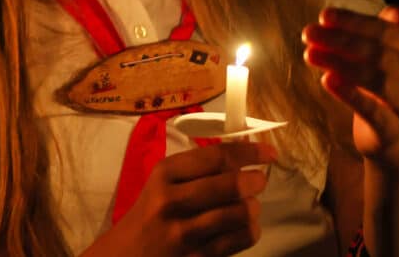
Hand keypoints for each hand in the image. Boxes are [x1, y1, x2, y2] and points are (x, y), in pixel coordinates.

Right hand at [99, 142, 275, 256]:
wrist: (129, 252)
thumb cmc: (152, 210)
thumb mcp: (164, 182)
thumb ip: (198, 169)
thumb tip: (244, 158)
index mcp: (165, 174)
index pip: (215, 157)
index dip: (249, 152)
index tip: (268, 151)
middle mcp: (173, 200)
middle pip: (230, 184)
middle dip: (254, 180)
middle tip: (259, 180)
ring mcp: (185, 232)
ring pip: (239, 213)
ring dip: (253, 206)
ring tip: (249, 204)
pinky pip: (239, 239)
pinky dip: (251, 229)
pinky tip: (245, 226)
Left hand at [302, 6, 398, 165]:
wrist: (388, 134)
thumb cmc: (374, 82)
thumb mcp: (368, 53)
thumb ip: (354, 34)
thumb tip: (328, 17)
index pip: (387, 30)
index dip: (355, 21)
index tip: (324, 16)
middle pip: (380, 52)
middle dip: (341, 41)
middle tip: (308, 34)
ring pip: (379, 80)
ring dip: (341, 64)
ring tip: (310, 55)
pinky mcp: (395, 129)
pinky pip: (374, 111)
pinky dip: (350, 94)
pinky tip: (327, 80)